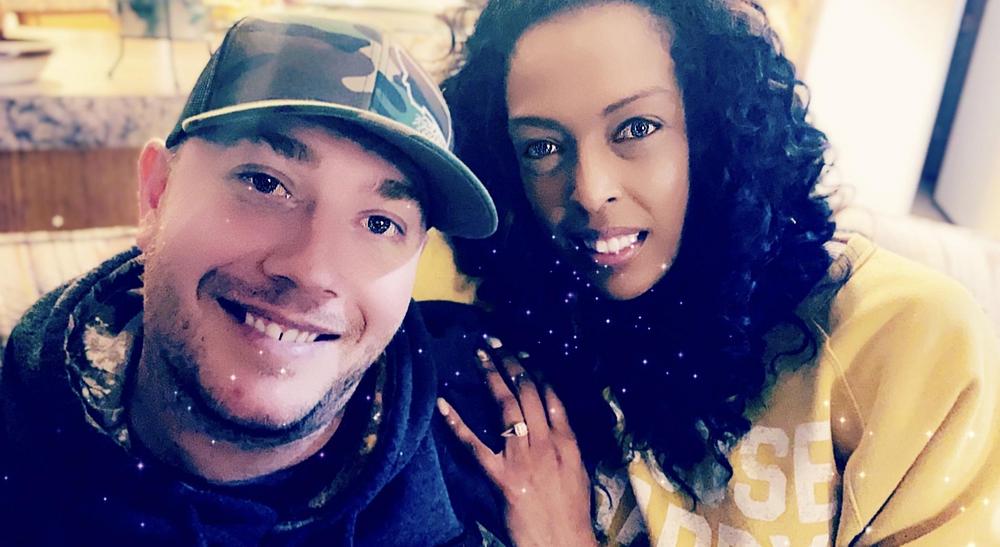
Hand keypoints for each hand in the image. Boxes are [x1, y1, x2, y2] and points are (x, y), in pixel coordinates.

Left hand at [438, 346, 597, 546]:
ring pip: (506, 406)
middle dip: (511, 364)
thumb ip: (566, 445)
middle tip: (496, 343)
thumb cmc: (572, 514)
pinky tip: (443, 404)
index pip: (552, 397)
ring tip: (480, 356)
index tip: (525, 354)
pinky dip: (457, 422)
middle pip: (528, 393)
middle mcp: (545, 443)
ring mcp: (521, 458)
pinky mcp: (500, 476)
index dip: (536, 372)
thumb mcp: (578, 473)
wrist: (563, 543)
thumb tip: (554, 424)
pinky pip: (473, 444)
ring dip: (491, 377)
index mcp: (567, 442)